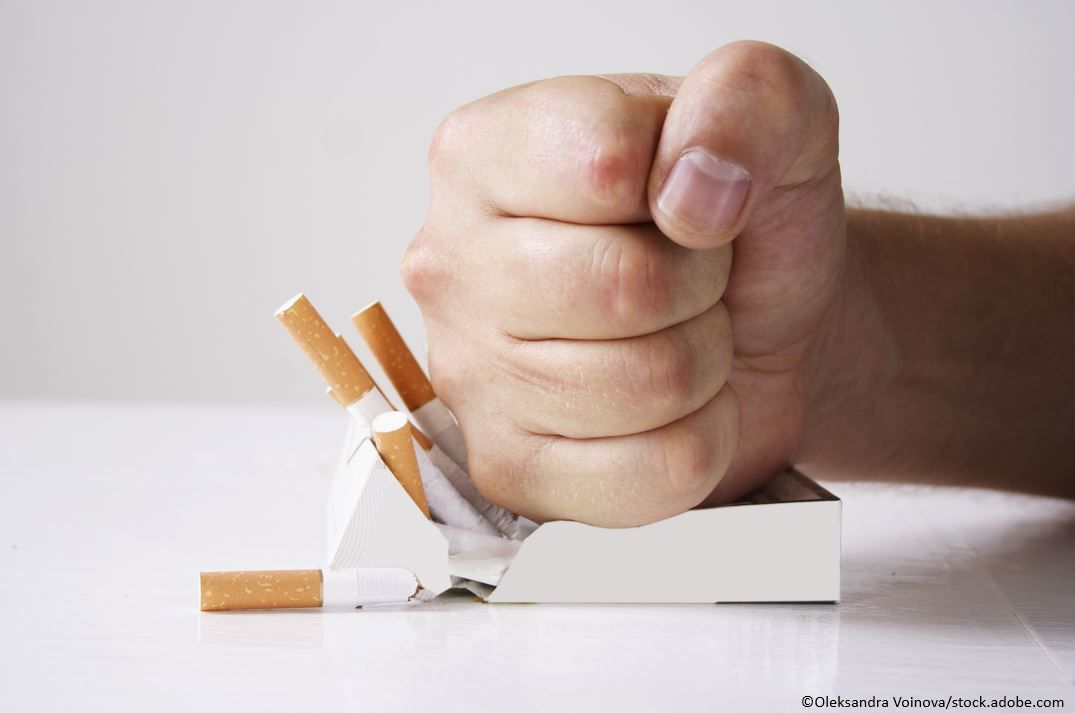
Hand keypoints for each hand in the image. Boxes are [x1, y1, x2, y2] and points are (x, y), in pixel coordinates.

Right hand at [402, 41, 844, 525]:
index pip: (604, 163)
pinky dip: (702, 440)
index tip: (684, 199)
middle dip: (700, 284)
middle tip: (692, 278)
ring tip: (679, 334)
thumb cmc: (741, 224)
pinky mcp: (511, 470)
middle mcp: (450, 264)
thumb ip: (748, 96)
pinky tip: (671, 408)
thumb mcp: (775, 118)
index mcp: (482, 154)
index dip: (688, 186)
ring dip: (704, 361)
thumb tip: (693, 189)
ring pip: (649, 386)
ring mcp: (469, 376)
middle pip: (624, 288)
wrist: (761, 325)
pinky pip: (654, 474)